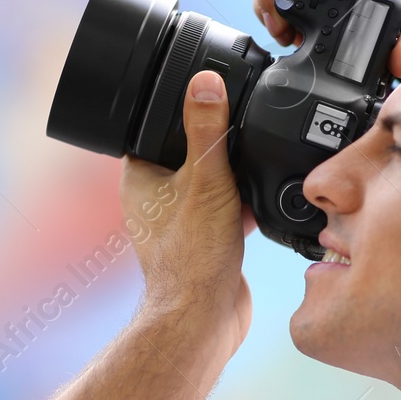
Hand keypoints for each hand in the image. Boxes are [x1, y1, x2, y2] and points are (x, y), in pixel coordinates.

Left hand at [121, 70, 254, 357]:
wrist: (207, 317)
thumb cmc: (192, 256)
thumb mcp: (206, 179)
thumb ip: (206, 129)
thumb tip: (204, 82)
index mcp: (139, 178)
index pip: (152, 126)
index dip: (179, 108)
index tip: (207, 94)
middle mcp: (153, 198)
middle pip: (186, 150)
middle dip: (214, 142)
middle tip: (238, 129)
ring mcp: (178, 220)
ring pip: (209, 180)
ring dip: (232, 174)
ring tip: (249, 168)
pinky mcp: (204, 239)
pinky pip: (226, 208)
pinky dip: (244, 202)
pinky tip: (261, 200)